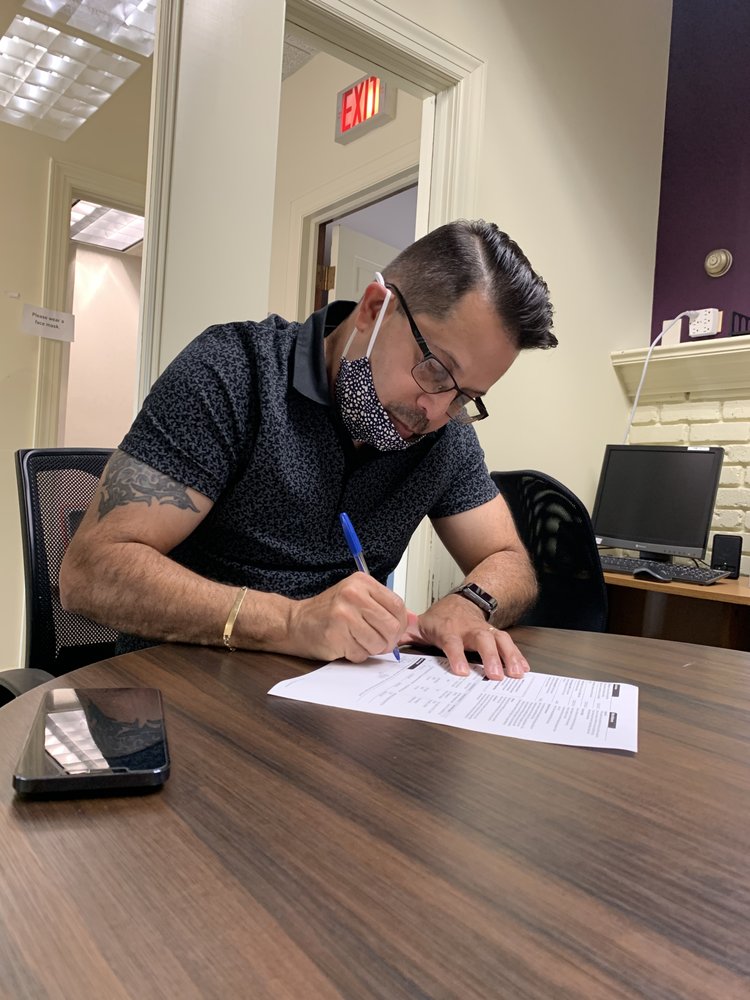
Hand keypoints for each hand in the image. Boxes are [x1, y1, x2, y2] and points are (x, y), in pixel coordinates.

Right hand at [288, 574, 407, 662]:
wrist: (295, 622)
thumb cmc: (328, 612)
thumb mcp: (358, 599)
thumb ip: (384, 607)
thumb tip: (413, 621)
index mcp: (362, 582)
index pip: (398, 605)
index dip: (400, 623)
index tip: (393, 630)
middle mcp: (353, 595)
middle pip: (392, 626)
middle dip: (388, 641)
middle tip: (378, 642)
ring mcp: (344, 614)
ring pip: (378, 643)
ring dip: (371, 649)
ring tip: (358, 641)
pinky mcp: (336, 635)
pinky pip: (361, 654)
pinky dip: (357, 654)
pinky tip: (345, 645)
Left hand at [399, 597, 529, 680]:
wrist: (466, 599)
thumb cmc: (444, 617)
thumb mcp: (422, 623)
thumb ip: (405, 634)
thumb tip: (385, 643)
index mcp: (449, 629)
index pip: (452, 642)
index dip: (457, 655)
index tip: (461, 671)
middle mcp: (469, 629)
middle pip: (481, 640)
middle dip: (489, 657)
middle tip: (495, 675)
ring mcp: (485, 630)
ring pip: (499, 640)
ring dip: (508, 657)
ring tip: (515, 674)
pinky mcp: (497, 634)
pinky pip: (509, 643)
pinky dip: (517, 655)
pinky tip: (523, 669)